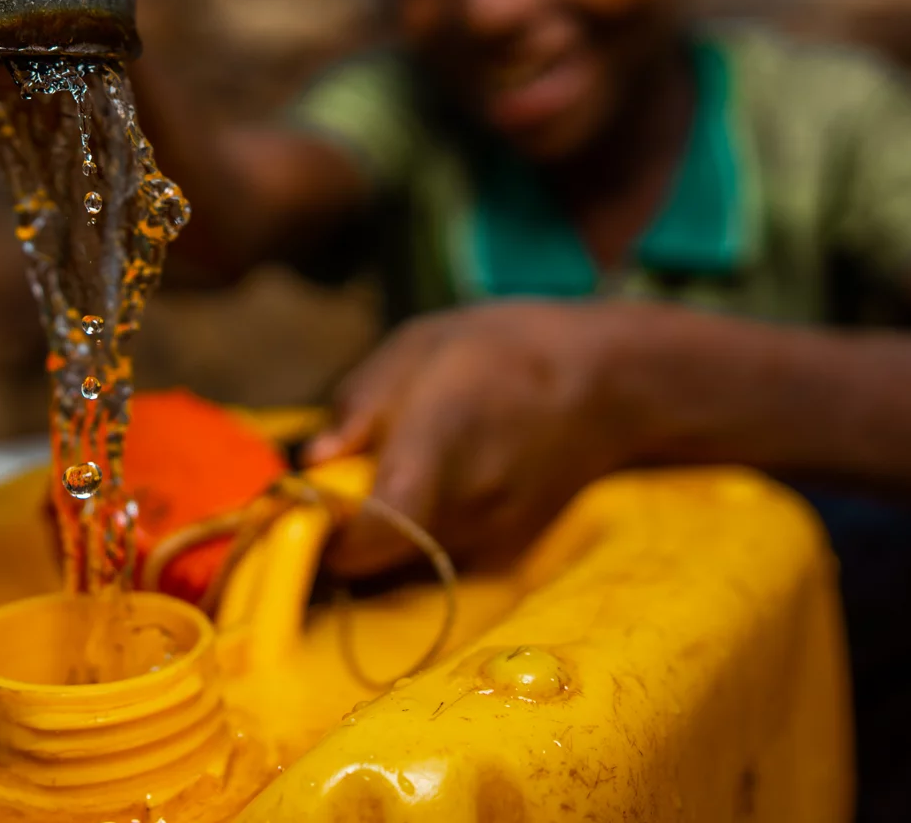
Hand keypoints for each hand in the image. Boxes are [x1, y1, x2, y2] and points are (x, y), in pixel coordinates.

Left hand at [305, 301, 649, 575]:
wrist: (609, 383)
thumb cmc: (500, 349)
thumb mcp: (415, 346)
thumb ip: (359, 406)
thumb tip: (311, 463)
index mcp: (436, 449)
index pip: (369, 532)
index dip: (321, 535)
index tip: (301, 508)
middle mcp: (465, 509)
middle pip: (375, 559)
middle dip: (341, 537)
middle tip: (331, 494)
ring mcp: (491, 539)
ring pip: (405, 563)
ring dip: (380, 536)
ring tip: (388, 478)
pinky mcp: (506, 554)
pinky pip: (439, 557)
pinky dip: (420, 534)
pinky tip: (435, 487)